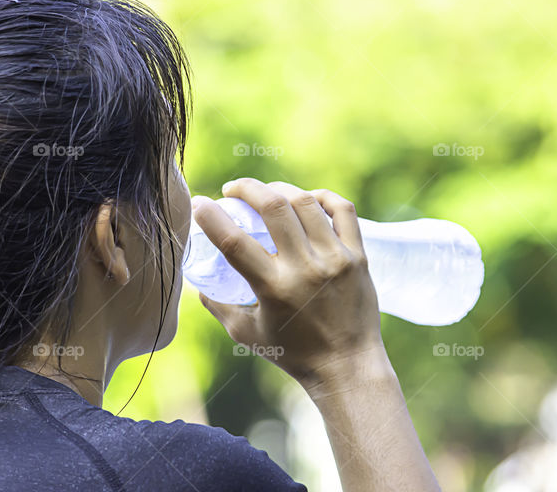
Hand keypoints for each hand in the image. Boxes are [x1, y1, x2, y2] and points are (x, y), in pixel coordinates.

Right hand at [192, 179, 383, 385]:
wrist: (348, 368)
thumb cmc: (294, 355)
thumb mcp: (247, 335)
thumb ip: (220, 307)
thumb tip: (199, 285)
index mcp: (274, 289)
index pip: (234, 242)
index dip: (211, 217)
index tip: (199, 203)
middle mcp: (305, 269)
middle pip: (273, 207)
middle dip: (247, 188)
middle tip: (233, 189)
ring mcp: (335, 259)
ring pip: (306, 203)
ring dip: (280, 189)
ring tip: (266, 192)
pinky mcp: (358, 256)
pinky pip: (343, 211)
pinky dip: (322, 197)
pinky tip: (307, 198)